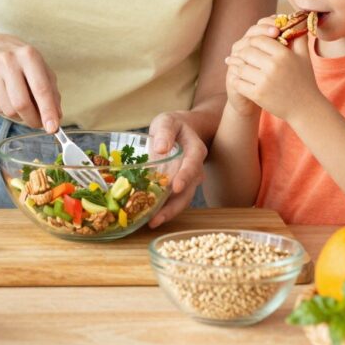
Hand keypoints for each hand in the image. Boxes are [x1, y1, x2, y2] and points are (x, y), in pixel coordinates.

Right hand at [0, 35, 61, 130]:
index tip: (52, 128)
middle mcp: (8, 61)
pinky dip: (7, 110)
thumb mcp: (42, 70)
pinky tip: (8, 98)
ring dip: (20, 116)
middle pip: (21, 104)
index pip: (40, 88)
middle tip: (39, 124)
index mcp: (28, 55)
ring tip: (24, 106)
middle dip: (33, 119)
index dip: (47, 111)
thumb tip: (55, 118)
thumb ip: (52, 93)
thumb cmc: (23, 62)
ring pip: (8, 110)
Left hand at [145, 112, 206, 226]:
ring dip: (168, 213)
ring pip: (181, 200)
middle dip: (174, 207)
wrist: (181, 130)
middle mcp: (195, 169)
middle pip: (188, 191)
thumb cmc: (174, 125)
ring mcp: (188, 180)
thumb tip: (161, 148)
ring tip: (151, 223)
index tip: (176, 187)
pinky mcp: (177, 186)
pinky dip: (163, 209)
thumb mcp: (168, 121)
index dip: (185, 177)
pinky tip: (149, 217)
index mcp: (196, 151)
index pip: (193, 165)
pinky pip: (172, 200)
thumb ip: (165, 132)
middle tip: (157, 218)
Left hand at [224, 28, 322, 121]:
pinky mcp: (257, 94)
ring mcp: (264, 81)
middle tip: (237, 53)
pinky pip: (238, 82)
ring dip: (235, 65)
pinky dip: (235, 79)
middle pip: (247, 52)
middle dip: (242, 52)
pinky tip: (235, 77)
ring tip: (231, 62)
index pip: (259, 39)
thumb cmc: (304, 80)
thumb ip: (298, 37)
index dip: (253, 40)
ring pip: (240, 67)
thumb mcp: (304, 56)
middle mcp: (273, 66)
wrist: (305, 108)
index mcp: (283, 54)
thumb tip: (296, 20)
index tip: (251, 43)